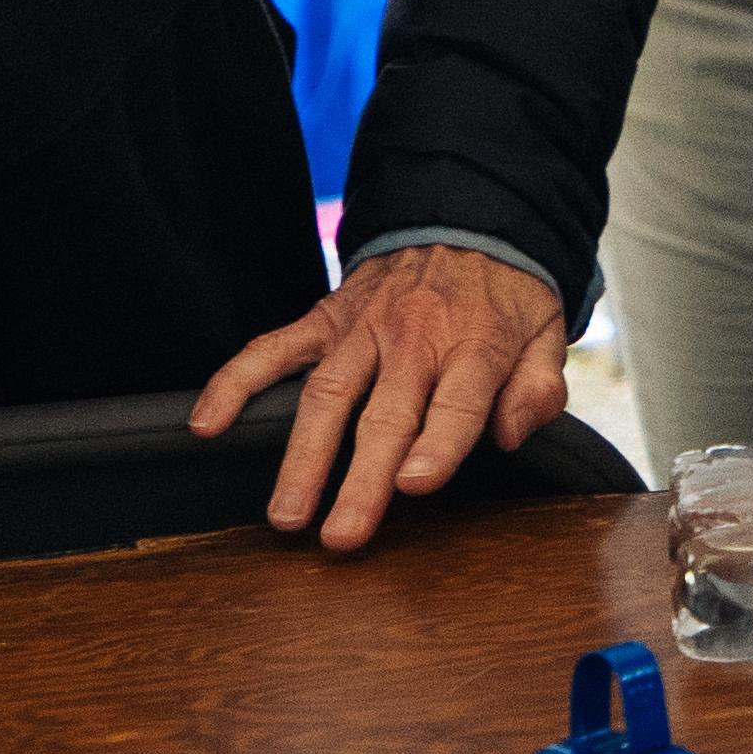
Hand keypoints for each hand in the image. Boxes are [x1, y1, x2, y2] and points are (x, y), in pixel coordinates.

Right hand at [186, 241, 564, 552]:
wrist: (466, 217)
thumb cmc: (504, 294)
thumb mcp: (545, 329)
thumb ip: (537, 386)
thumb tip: (512, 433)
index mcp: (475, 344)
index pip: (456, 401)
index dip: (438, 444)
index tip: (414, 485)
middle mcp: (414, 337)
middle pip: (385, 413)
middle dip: (361, 478)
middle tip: (341, 536)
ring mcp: (363, 328)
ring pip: (326, 394)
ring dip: (304, 456)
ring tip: (287, 514)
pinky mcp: (326, 319)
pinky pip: (274, 349)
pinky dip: (236, 382)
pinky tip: (208, 422)